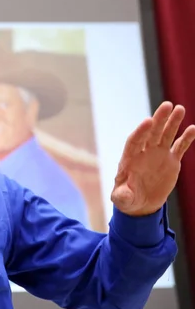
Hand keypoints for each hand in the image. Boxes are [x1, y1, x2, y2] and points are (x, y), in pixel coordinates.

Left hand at [112, 101, 194, 215]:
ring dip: (173, 122)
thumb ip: (122, 196)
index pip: (134, 141)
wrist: (140, 203)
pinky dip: (186, 139)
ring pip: (166, 135)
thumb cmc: (127, 199)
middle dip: (159, 119)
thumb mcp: (122, 199)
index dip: (141, 131)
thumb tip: (120, 197)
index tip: (148, 120)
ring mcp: (158, 155)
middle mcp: (144, 153)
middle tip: (167, 105)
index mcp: (129, 159)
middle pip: (151, 133)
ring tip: (179, 108)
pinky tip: (193, 128)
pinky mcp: (170, 161)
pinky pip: (179, 147)